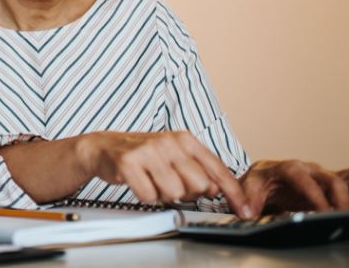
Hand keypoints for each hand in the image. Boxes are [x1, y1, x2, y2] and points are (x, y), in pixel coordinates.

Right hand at [77, 131, 252, 217]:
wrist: (104, 147)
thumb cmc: (143, 155)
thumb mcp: (175, 156)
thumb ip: (199, 170)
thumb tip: (217, 188)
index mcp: (184, 139)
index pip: (217, 169)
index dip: (233, 193)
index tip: (244, 210)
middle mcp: (168, 142)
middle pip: (198, 186)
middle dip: (186, 193)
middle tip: (170, 183)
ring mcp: (148, 151)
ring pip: (174, 193)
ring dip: (163, 194)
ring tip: (152, 181)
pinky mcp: (128, 162)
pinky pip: (149, 195)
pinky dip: (145, 195)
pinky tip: (139, 182)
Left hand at [240, 159, 348, 213]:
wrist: (265, 177)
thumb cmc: (259, 182)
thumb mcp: (249, 188)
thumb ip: (248, 198)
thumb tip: (249, 212)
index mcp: (287, 168)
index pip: (301, 177)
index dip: (313, 194)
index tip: (322, 211)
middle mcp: (309, 169)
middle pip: (330, 178)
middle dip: (338, 199)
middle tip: (342, 219)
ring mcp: (324, 175)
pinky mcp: (334, 183)